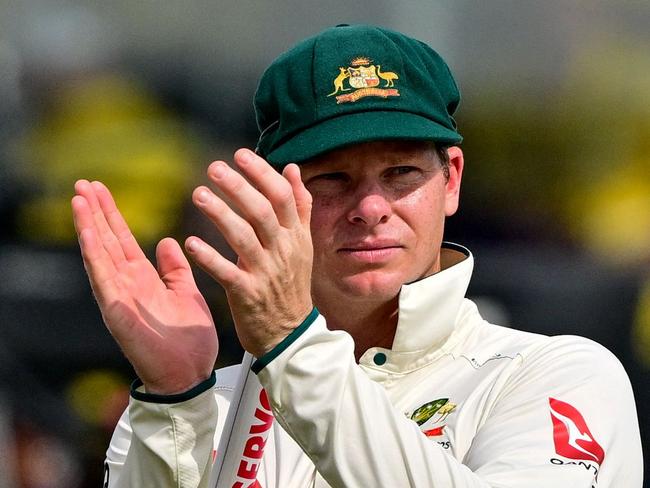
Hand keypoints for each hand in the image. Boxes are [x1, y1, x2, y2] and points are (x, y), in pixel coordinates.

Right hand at [71, 180, 217, 394]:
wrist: (190, 375)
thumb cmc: (189, 340)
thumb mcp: (186, 294)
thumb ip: (174, 269)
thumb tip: (166, 241)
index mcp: (143, 280)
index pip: (122, 241)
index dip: (112, 216)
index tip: (101, 190)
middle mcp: (127, 286)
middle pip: (107, 242)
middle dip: (96, 213)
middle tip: (83, 183)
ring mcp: (119, 298)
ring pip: (100, 255)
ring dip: (89, 227)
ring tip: (79, 198)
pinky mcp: (118, 313)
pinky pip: (104, 279)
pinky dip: (95, 255)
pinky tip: (88, 233)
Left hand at [185, 149, 312, 357]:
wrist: (290, 333)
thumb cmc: (291, 283)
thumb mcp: (302, 244)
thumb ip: (298, 206)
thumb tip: (292, 167)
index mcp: (296, 236)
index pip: (282, 197)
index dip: (262, 173)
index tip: (240, 154)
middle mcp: (283, 251)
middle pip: (262, 212)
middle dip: (239, 187)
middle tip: (214, 168)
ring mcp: (266, 273)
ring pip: (244, 237)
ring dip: (221, 214)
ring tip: (199, 194)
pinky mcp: (248, 295)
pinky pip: (227, 273)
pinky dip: (209, 257)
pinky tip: (189, 243)